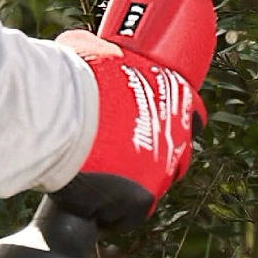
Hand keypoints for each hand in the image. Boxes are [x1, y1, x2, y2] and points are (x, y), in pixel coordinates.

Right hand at [52, 0, 216, 225]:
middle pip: (178, 154)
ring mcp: (162, 170)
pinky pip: (131, 214)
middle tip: (127, 157)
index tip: (155, 125)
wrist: (64, 114)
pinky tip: (97, 203)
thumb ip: (100, 52)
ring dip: (134, 186)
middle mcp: (178, 135)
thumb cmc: (76, 79)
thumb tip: (83, 43)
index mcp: (175, 97)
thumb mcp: (93, 51)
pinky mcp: (142, 199)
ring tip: (105, 182)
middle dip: (157, 157)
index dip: (176, 121)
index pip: (193, 113)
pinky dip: (114, 212)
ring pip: (155, 186)